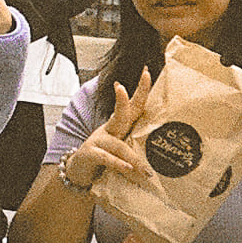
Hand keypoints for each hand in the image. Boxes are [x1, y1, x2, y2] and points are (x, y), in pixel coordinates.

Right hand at [60, 70, 153, 187]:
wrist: (78, 170)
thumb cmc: (104, 158)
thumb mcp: (122, 149)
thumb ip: (137, 146)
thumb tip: (163, 149)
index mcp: (119, 126)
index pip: (133, 105)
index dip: (141, 89)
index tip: (147, 71)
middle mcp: (109, 129)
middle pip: (123, 112)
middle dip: (134, 95)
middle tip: (145, 77)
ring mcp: (98, 140)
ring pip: (118, 144)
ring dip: (133, 158)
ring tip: (146, 171)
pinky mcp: (90, 154)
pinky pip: (106, 157)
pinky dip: (117, 163)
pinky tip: (127, 168)